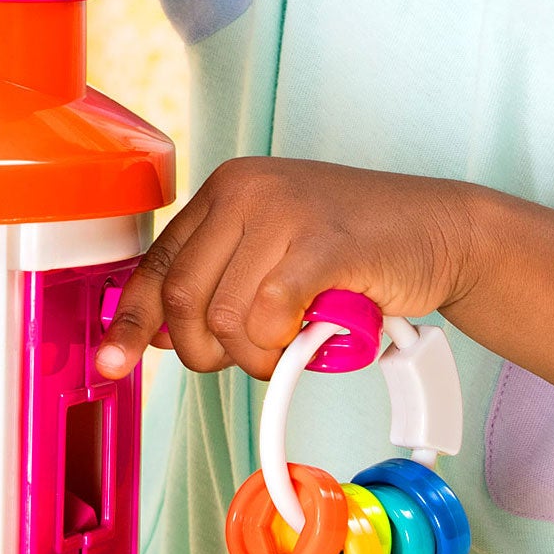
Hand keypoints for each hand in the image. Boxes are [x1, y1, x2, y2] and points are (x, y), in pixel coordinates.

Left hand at [96, 158, 482, 380]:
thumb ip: (220, 278)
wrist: (442, 229)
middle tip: (251, 356)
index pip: (157, 264)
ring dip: (254, 356)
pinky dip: (283, 346)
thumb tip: (158, 333)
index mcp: (226, 190)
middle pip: (183, 299)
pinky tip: (307, 339)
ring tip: (291, 345)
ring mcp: (285, 212)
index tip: (112, 363)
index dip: (130, 321)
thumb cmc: (357, 249)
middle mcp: (246, 190)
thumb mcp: (274, 249)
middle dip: (206, 351)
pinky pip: (272, 314)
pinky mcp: (324, 242)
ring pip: (227, 317)